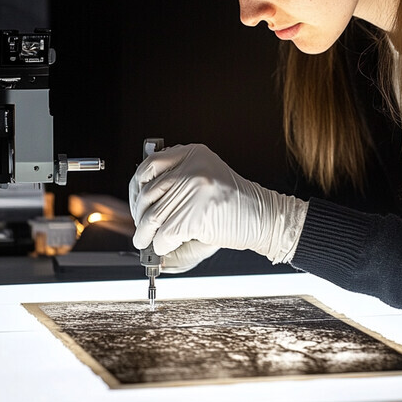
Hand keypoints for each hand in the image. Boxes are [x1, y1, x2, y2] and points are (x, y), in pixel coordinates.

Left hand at [128, 143, 307, 271]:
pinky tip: (165, 247)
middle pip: (149, 193)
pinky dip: (161, 246)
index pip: (150, 165)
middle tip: (141, 229)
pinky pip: (164, 234)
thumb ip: (176, 182)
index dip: (138, 186)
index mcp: (193, 154)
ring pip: (153, 216)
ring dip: (146, 235)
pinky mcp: (195, 214)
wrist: (265, 217)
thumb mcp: (205, 180)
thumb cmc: (237, 203)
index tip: (137, 201)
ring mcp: (193, 189)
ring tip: (146, 242)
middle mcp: (192, 167)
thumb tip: (140, 203)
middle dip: (140, 215)